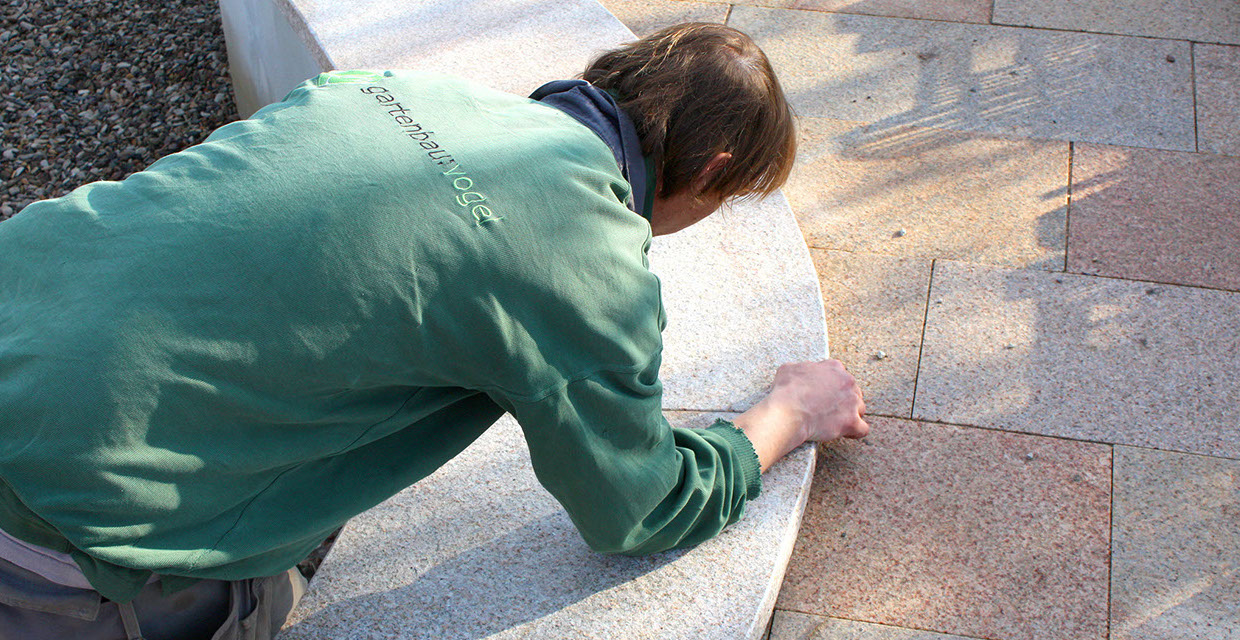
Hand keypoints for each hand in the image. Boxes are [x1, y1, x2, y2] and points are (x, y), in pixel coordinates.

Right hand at [734, 360, 867, 471]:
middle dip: (844, 401)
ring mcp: (852, 402)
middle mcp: (848, 382)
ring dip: (850, 415)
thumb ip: (803, 368)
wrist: (788, 412)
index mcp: (834, 368)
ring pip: (860, 409)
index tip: (825, 395)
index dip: (833, 387)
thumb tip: (802, 373)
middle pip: (853, 392)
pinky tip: (846, 433)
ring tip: (836, 422)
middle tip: (829, 410)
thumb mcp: (790, 369)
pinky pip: (863, 429)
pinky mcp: (852, 422)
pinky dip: (855, 432)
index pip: (841, 376)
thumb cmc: (786, 391)